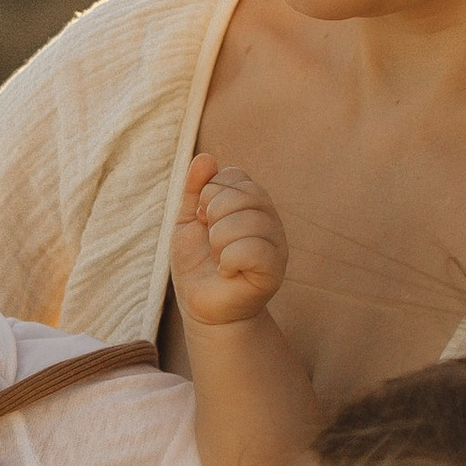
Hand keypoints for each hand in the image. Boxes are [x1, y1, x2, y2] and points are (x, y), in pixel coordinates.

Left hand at [172, 154, 289, 329]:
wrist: (202, 307)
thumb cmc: (197, 265)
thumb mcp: (188, 221)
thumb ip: (195, 189)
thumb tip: (205, 157)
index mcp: (251, 203)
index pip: (234, 175)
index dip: (209, 193)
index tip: (202, 219)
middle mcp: (269, 219)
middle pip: (242, 194)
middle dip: (213, 217)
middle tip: (210, 242)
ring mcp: (276, 244)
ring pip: (246, 221)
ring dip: (218, 242)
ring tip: (217, 258)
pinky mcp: (275, 270)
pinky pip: (253, 249)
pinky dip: (229, 259)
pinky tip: (227, 271)